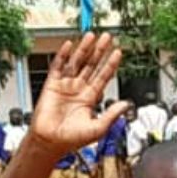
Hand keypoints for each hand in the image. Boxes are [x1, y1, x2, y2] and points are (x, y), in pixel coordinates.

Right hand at [30, 33, 126, 154]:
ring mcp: (65, 85)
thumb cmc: (72, 139)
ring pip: (77, 62)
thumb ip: (112, 114)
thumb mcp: (98, 128)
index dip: (111, 64)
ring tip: (92, 36)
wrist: (50, 142)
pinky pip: (58, 66)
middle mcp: (79, 89)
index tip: (118, 52)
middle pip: (92, 65)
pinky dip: (62, 55)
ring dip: (84, 49)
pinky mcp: (52, 85)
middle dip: (100, 51)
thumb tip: (126, 104)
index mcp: (90, 98)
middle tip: (107, 37)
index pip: (103, 76)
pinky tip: (69, 45)